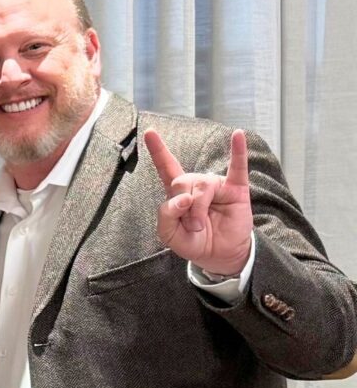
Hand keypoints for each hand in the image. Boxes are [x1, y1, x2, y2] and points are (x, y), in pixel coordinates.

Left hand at [145, 126, 254, 276]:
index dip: (158, 150)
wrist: (218, 255)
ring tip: (201, 225)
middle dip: (184, 207)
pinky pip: (238, 166)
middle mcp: (197, 185)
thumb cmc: (193, 242)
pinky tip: (238, 135)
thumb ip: (166, 215)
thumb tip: (183, 198)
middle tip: (191, 226)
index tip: (149, 132)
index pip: (166, 167)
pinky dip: (238, 151)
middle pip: (182, 182)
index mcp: (177, 193)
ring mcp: (217, 185)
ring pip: (203, 185)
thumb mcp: (169, 234)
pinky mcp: (236, 189)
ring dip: (199, 209)